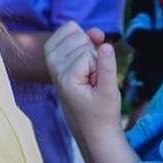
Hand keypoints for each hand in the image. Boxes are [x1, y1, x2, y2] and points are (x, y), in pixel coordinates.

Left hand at [44, 22, 121, 138]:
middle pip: (80, 40)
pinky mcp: (53, 60)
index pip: (89, 52)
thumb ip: (107, 67)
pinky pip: (62, 34)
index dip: (101, 63)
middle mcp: (54, 69)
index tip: (99, 83)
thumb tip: (106, 45)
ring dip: (87, 46)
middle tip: (96, 75)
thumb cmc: (103, 112)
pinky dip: (76, 35)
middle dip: (94, 52)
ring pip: (74, 35)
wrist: (92, 128)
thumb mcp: (110, 92)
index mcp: (66, 79)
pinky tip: (84, 46)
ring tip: (91, 69)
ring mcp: (52, 63)